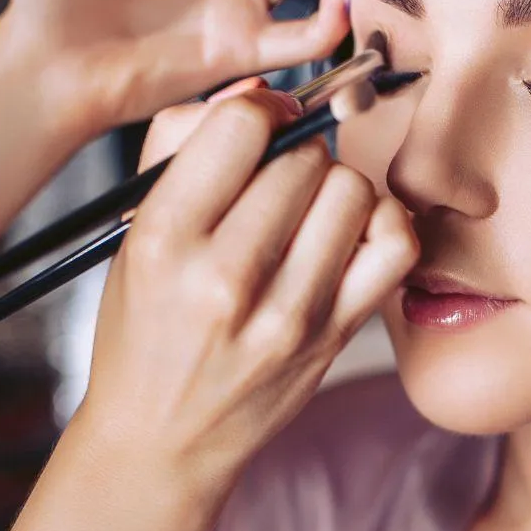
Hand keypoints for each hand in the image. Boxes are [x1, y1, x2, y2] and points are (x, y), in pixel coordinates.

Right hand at [78, 54, 417, 507]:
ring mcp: (289, 314)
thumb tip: (259, 91)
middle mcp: (227, 278)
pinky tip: (353, 231)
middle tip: (280, 180)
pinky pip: (395, 246)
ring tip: (311, 208)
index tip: (260, 124)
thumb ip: (182, 146)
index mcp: (164, 241)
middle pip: (305, 158)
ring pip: (352, 192)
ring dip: (336, 185)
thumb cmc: (146, 328)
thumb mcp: (136, 234)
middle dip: (296, 153)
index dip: (260, 110)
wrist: (165, 439)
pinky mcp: (335, 336)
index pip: (241, 127)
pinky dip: (383, 222)